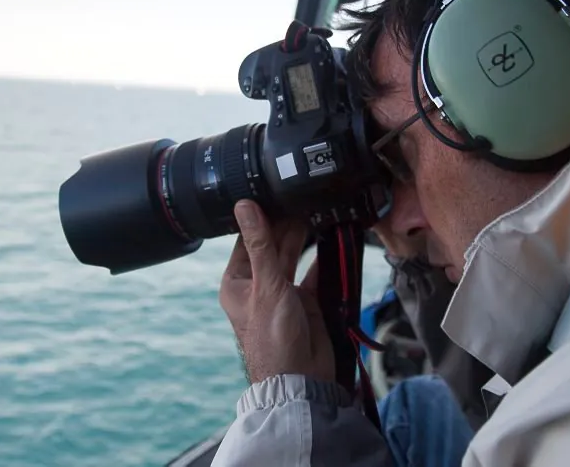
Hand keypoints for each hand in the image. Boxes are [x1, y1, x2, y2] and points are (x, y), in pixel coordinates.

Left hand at [219, 200, 334, 383]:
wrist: (300, 379)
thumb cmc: (273, 338)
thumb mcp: (266, 285)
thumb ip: (261, 244)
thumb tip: (244, 206)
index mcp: (236, 282)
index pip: (248, 239)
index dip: (261, 216)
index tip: (274, 190)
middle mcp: (258, 285)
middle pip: (272, 245)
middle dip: (287, 224)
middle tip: (303, 196)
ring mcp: (282, 292)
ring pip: (294, 256)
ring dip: (305, 238)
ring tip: (318, 209)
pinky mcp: (305, 301)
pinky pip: (315, 273)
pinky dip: (323, 259)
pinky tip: (333, 239)